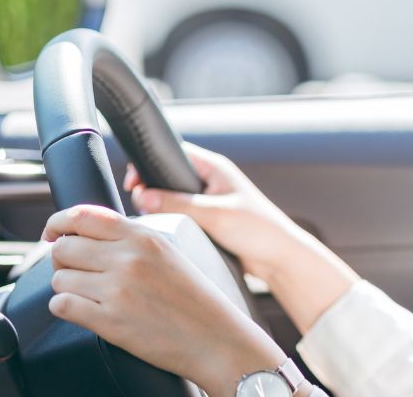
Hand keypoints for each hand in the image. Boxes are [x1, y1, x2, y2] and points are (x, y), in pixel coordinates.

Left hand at [42, 204, 286, 396]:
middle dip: (61, 259)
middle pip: (63, 247)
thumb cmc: (195, 299)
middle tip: (75, 270)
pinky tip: (84, 310)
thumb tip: (86, 234)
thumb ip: (132, 239)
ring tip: (88, 294)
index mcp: (144, 237)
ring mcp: (117, 290)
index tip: (52, 232)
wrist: (216, 338)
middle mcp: (128, 259)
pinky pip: (61, 306)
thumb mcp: (169, 253)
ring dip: (66, 286)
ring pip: (59, 278)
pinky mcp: (109, 321)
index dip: (58, 222)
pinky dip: (65, 308)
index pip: (82, 216)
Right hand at [127, 141, 360, 334]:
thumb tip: (142, 195)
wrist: (278, 258)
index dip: (150, 164)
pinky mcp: (208, 222)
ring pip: (173, 199)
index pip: (174, 154)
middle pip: (169, 177)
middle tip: (140, 204)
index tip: (133, 182)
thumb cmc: (257, 230)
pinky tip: (164, 232)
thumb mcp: (214, 214)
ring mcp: (208, 202)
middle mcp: (210, 182)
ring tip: (151, 220)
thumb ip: (178, 204)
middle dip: (151, 189)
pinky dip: (171, 222)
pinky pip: (181, 217)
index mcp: (215, 168)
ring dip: (160, 208)